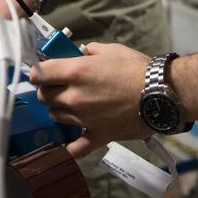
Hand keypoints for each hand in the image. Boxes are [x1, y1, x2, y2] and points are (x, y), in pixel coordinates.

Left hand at [28, 43, 151, 157]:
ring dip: (59, 110)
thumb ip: (90, 51)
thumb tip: (82, 53)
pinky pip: (76, 147)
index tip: (40, 72)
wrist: (160, 94)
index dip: (37, 72)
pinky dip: (70, 147)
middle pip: (44, 96)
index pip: (40, 74)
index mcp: (76, 71)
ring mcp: (84, 118)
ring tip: (70, 104)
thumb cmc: (137, 69)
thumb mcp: (111, 50)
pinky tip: (67, 144)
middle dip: (47, 90)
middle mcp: (74, 96)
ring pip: (56, 116)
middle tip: (58, 85)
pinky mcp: (96, 135)